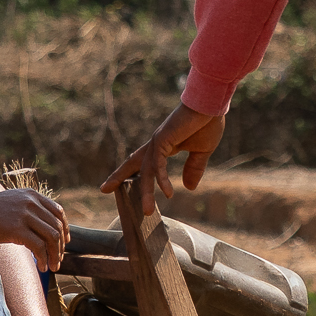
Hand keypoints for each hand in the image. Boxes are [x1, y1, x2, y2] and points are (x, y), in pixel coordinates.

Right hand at [0, 189, 69, 272]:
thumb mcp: (14, 201)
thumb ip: (31, 209)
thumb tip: (46, 227)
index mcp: (32, 195)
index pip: (58, 212)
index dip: (65, 228)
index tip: (65, 241)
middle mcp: (31, 203)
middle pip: (56, 226)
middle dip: (60, 246)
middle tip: (59, 259)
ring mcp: (25, 215)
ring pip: (51, 237)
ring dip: (55, 255)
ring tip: (53, 266)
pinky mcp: (18, 230)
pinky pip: (39, 247)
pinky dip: (43, 258)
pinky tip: (42, 266)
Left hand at [101, 101, 225, 199]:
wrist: (211, 104)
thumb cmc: (207, 123)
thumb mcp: (201, 152)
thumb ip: (194, 168)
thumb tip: (189, 187)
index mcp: (163, 146)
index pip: (143, 162)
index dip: (131, 172)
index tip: (120, 182)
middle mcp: (156, 144)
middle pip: (133, 163)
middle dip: (118, 176)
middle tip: (103, 189)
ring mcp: (158, 141)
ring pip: (147, 171)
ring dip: (147, 192)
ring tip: (147, 211)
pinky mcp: (164, 139)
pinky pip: (159, 164)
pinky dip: (162, 179)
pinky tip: (167, 192)